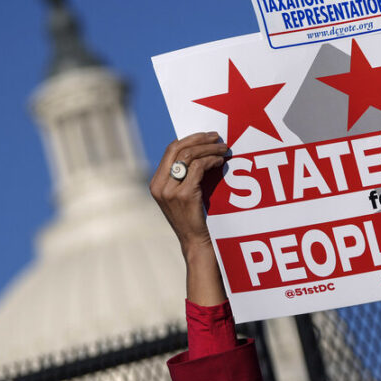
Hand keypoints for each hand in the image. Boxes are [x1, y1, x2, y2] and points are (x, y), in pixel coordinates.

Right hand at [150, 132, 228, 304]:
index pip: (170, 150)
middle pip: (177, 148)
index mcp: (156, 184)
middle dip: (199, 139)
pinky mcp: (183, 195)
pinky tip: (221, 162)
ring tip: (224, 149)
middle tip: (217, 137)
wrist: (196, 244)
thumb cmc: (194, 219)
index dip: (189, 139)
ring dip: (209, 148)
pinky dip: (211, 160)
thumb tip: (201, 150)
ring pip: (189, 155)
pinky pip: (198, 167)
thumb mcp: (183, 195)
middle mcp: (159, 185)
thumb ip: (185, 175)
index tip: (207, 136)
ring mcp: (169, 191)